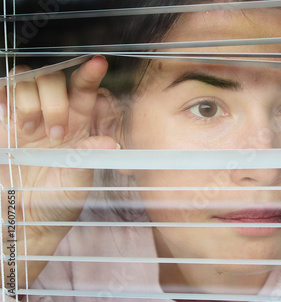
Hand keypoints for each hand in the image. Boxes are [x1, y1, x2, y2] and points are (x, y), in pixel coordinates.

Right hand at [0, 56, 115, 285]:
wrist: (26, 218)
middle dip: (55, 100)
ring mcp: (25, 116)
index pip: (84, 90)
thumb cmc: (58, 200)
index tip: (99, 63)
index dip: (90, 74)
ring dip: (30, 102)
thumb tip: (111, 142)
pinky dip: (5, 96)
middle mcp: (52, 114)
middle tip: (55, 132)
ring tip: (31, 133)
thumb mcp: (79, 180)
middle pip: (53, 80)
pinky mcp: (1, 123)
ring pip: (26, 81)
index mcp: (78, 124)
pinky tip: (10, 118)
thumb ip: (89, 156)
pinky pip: (0, 93)